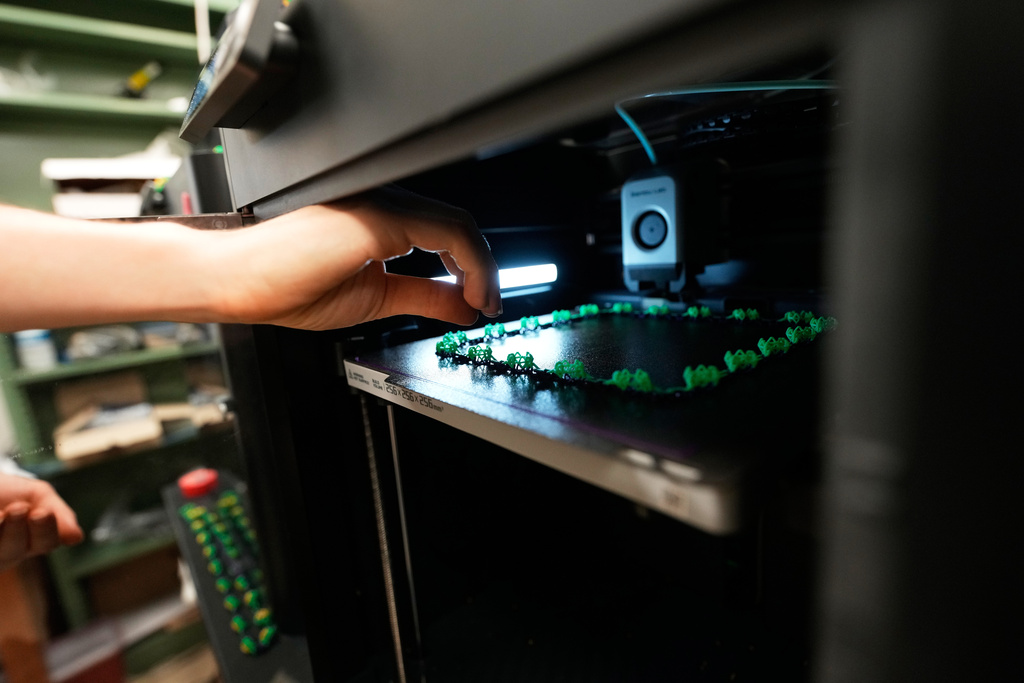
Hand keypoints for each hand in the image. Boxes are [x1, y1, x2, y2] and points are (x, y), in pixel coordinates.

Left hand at [0, 474, 83, 572]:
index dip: (45, 530)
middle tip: (18, 508)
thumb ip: (60, 515)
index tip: (42, 512)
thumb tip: (77, 539)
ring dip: (1, 531)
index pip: (46, 542)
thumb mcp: (40, 495)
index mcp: (34, 540)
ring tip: (3, 512)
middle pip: (15, 551)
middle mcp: (10, 551)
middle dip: (17, 530)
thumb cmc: (13, 491)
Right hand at [210, 188, 501, 329]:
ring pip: (457, 225)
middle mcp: (384, 203)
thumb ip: (423, 296)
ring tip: (486, 302)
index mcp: (380, 219)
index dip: (474, 265)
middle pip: (457, 225)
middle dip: (485, 268)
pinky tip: (471, 293)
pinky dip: (471, 263)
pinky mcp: (378, 217)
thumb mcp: (376, 297)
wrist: (238, 283)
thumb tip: (463, 307)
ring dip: (484, 267)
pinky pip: (445, 231)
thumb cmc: (285, 284)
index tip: (483, 299)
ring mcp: (381, 205)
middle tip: (492, 304)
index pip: (444, 231)